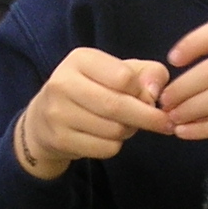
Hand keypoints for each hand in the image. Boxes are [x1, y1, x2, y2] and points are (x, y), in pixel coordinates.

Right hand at [14, 48, 171, 177]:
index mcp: (80, 59)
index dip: (143, 90)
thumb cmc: (92, 90)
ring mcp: (58, 113)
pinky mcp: (60, 140)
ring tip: (124, 125)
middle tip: (164, 123)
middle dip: (147, 117)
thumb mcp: (118, 72)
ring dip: (129, 131)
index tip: (150, 97)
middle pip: (118, 105)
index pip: (124, 77)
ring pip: (114, 130)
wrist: (43, 121)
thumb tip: (155, 93)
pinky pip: (105, 149)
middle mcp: (63, 83)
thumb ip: (148, 73)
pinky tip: (106, 137)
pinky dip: (115, 146)